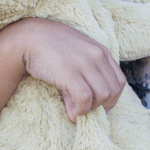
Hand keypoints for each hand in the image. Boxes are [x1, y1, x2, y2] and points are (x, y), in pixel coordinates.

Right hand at [8, 17, 125, 121]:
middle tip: (86, 109)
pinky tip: (72, 112)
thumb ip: (84, 79)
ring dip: (90, 109)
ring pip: (102, 96)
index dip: (112, 99)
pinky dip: (81, 110)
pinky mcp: (70, 72)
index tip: (99, 107)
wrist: (29, 37)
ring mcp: (84, 63)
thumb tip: (80, 109)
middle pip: (113, 91)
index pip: (120, 82)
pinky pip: (85, 98)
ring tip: (76, 109)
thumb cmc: (52, 48)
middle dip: (101, 106)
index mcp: (101, 51)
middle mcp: (97, 55)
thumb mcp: (76, 58)